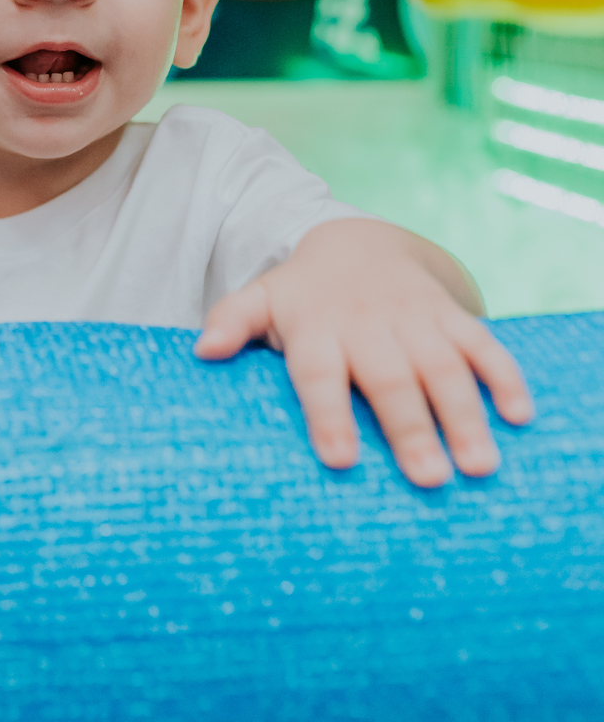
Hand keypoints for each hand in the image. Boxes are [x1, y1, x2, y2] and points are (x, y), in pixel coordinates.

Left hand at [195, 219, 532, 487]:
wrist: (359, 241)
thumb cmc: (303, 294)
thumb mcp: (261, 299)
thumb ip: (232, 322)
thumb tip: (202, 350)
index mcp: (318, 329)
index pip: (320, 375)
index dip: (330, 415)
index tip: (341, 460)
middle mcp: (369, 325)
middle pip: (390, 379)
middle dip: (410, 429)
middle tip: (429, 480)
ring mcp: (415, 319)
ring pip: (442, 367)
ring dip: (464, 415)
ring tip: (478, 466)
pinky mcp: (451, 315)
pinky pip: (483, 344)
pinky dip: (504, 377)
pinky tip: (520, 416)